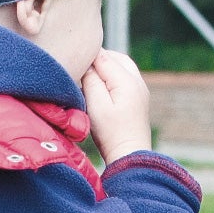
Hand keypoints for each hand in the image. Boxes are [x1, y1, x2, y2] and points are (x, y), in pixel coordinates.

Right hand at [83, 49, 151, 164]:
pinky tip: (101, 86)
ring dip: (106, 67)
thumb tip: (88, 63)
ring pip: (122, 66)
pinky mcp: (138, 98)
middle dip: (98, 59)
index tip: (73, 61)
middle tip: (80, 67)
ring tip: (89, 76)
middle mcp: (137, 81)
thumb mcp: (96, 105)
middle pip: (115, 57)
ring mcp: (140, 89)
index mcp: (127, 80)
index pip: (104, 57)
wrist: (129, 155)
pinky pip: (125, 77)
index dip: (87, 57)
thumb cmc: (111, 133)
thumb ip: (92, 80)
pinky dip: (112, 76)